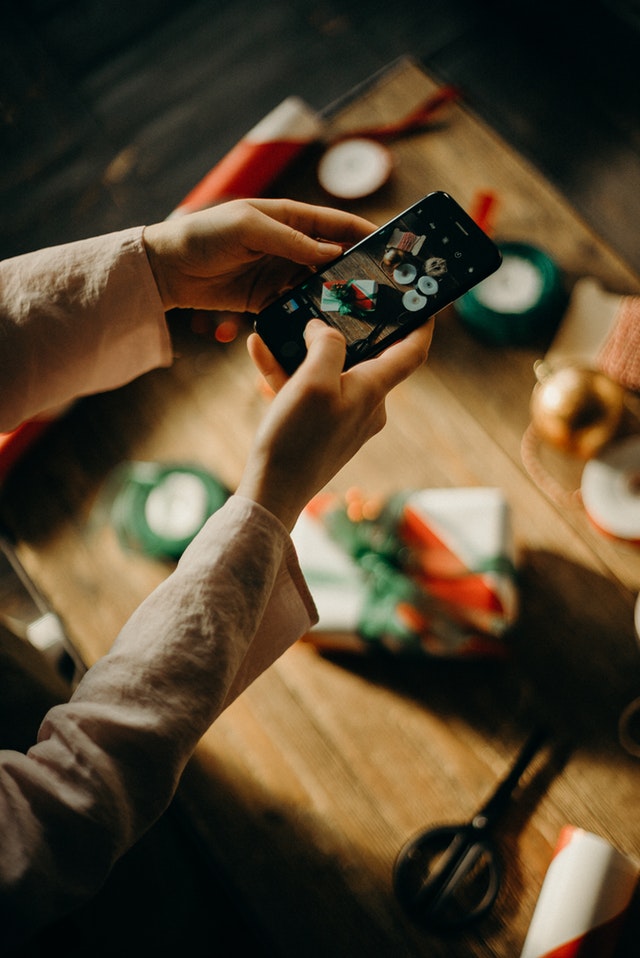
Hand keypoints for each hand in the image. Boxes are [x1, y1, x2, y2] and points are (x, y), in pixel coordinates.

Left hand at [142, 198, 374, 312]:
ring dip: (334, 295)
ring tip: (358, 310)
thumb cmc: (204, 235)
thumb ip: (291, 241)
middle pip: (331, 258)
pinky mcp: (266, 299)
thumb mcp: (248, 228)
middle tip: (380, 286)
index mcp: (288, 218)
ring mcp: (278, 273)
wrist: (167, 268)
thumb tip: (332, 254)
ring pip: (317, 285)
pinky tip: (323, 325)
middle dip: (355, 269)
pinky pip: (295, 306)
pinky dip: (309, 314)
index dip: (362, 232)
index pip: (334, 224)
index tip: (388, 245)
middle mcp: (288, 245)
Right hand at [237, 318, 433, 529]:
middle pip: (364, 356)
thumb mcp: (313, 381)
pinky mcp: (321, 429)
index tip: (420, 300)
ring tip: (275, 327)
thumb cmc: (297, 439)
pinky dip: (287, 372)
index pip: (412, 351)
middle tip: (326, 303)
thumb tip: (324, 330)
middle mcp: (366, 405)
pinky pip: (309, 391)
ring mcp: (344, 418)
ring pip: (329, 371)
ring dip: (301, 349)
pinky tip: (260, 350)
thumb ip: (326, 345)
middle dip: (341, 330)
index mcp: (373, 391)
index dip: (420, 323)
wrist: (273, 492)